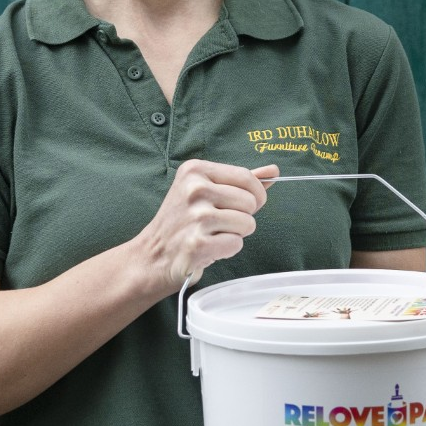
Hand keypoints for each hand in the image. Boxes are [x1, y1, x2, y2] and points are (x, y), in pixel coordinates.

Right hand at [138, 161, 277, 288]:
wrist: (153, 255)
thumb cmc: (183, 222)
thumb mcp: (205, 191)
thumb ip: (239, 181)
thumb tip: (273, 170)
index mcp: (195, 170)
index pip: (247, 177)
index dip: (254, 195)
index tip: (241, 205)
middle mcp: (194, 189)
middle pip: (251, 202)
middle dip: (242, 216)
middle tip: (217, 222)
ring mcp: (195, 217)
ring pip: (248, 224)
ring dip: (235, 234)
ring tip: (212, 234)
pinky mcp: (197, 243)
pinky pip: (236, 244)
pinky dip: (227, 250)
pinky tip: (208, 247)